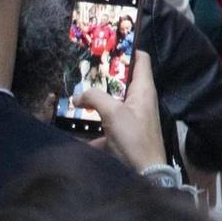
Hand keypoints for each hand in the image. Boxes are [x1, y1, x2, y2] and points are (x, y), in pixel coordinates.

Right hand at [79, 51, 166, 171]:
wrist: (146, 174)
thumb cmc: (134, 139)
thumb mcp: (113, 114)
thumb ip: (95, 98)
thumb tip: (78, 93)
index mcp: (144, 89)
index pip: (141, 59)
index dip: (127, 49)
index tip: (106, 46)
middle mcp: (141, 100)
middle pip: (123, 80)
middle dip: (104, 76)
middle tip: (83, 70)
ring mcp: (133, 117)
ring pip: (113, 101)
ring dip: (96, 100)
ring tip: (75, 96)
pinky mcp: (126, 133)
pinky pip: (107, 125)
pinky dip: (94, 126)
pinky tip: (76, 130)